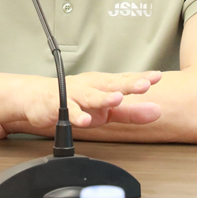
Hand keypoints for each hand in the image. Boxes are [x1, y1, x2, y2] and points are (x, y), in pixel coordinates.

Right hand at [21, 71, 161, 129]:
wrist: (39, 99)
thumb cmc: (75, 102)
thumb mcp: (106, 111)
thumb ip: (131, 113)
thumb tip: (157, 111)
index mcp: (104, 85)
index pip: (125, 80)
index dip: (141, 78)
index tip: (157, 76)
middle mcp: (91, 85)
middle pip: (111, 84)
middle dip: (127, 84)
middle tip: (144, 84)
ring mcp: (75, 94)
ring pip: (91, 95)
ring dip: (104, 97)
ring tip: (117, 99)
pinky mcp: (60, 105)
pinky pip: (69, 111)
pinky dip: (77, 116)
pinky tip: (85, 121)